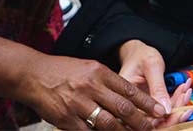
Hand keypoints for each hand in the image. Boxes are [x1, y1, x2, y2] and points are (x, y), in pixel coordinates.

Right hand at [23, 54, 167, 129]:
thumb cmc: (63, 71)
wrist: (33, 75)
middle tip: (152, 129)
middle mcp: (90, 87)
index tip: (159, 111)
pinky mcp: (67, 120)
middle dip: (141, 122)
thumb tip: (130, 98)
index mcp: (98, 72)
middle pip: (123, 108)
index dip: (146, 102)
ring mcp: (78, 104)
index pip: (128, 89)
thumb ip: (107, 82)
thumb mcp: (88, 68)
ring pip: (109, 124)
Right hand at [118, 40, 192, 126]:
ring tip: (186, 90)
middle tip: (185, 98)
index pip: (143, 116)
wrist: (140, 52)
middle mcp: (132, 105)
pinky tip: (184, 89)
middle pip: (153, 121)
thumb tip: (166, 110)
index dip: (161, 117)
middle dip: (173, 112)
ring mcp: (141, 106)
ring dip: (178, 105)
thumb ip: (158, 87)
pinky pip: (165, 109)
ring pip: (162, 117)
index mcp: (126, 96)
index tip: (177, 108)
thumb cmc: (141, 55)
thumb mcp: (151, 65)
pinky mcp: (150, 105)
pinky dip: (177, 100)